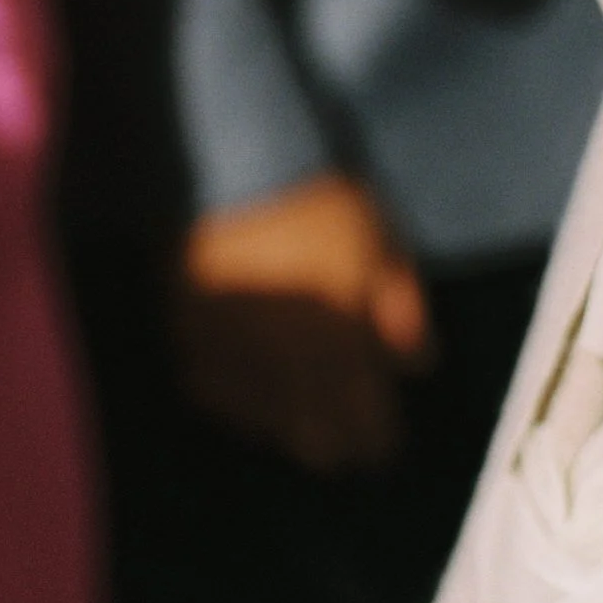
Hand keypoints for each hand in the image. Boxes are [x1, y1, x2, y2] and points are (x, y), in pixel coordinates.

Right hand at [172, 173, 429, 472]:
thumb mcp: (380, 237)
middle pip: (313, 442)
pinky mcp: (186, 335)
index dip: (377, 441)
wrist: (223, 159)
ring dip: (282, 424)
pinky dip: (231, 395)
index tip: (381, 443)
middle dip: (331, 443)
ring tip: (292, 415)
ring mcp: (231, 352)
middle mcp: (288, 362)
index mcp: (343, 340)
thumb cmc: (314, 193)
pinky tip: (242, 386)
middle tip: (338, 433)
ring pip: (262, 426)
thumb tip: (416, 366)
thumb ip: (399, 305)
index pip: (367, 426)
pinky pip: (212, 391)